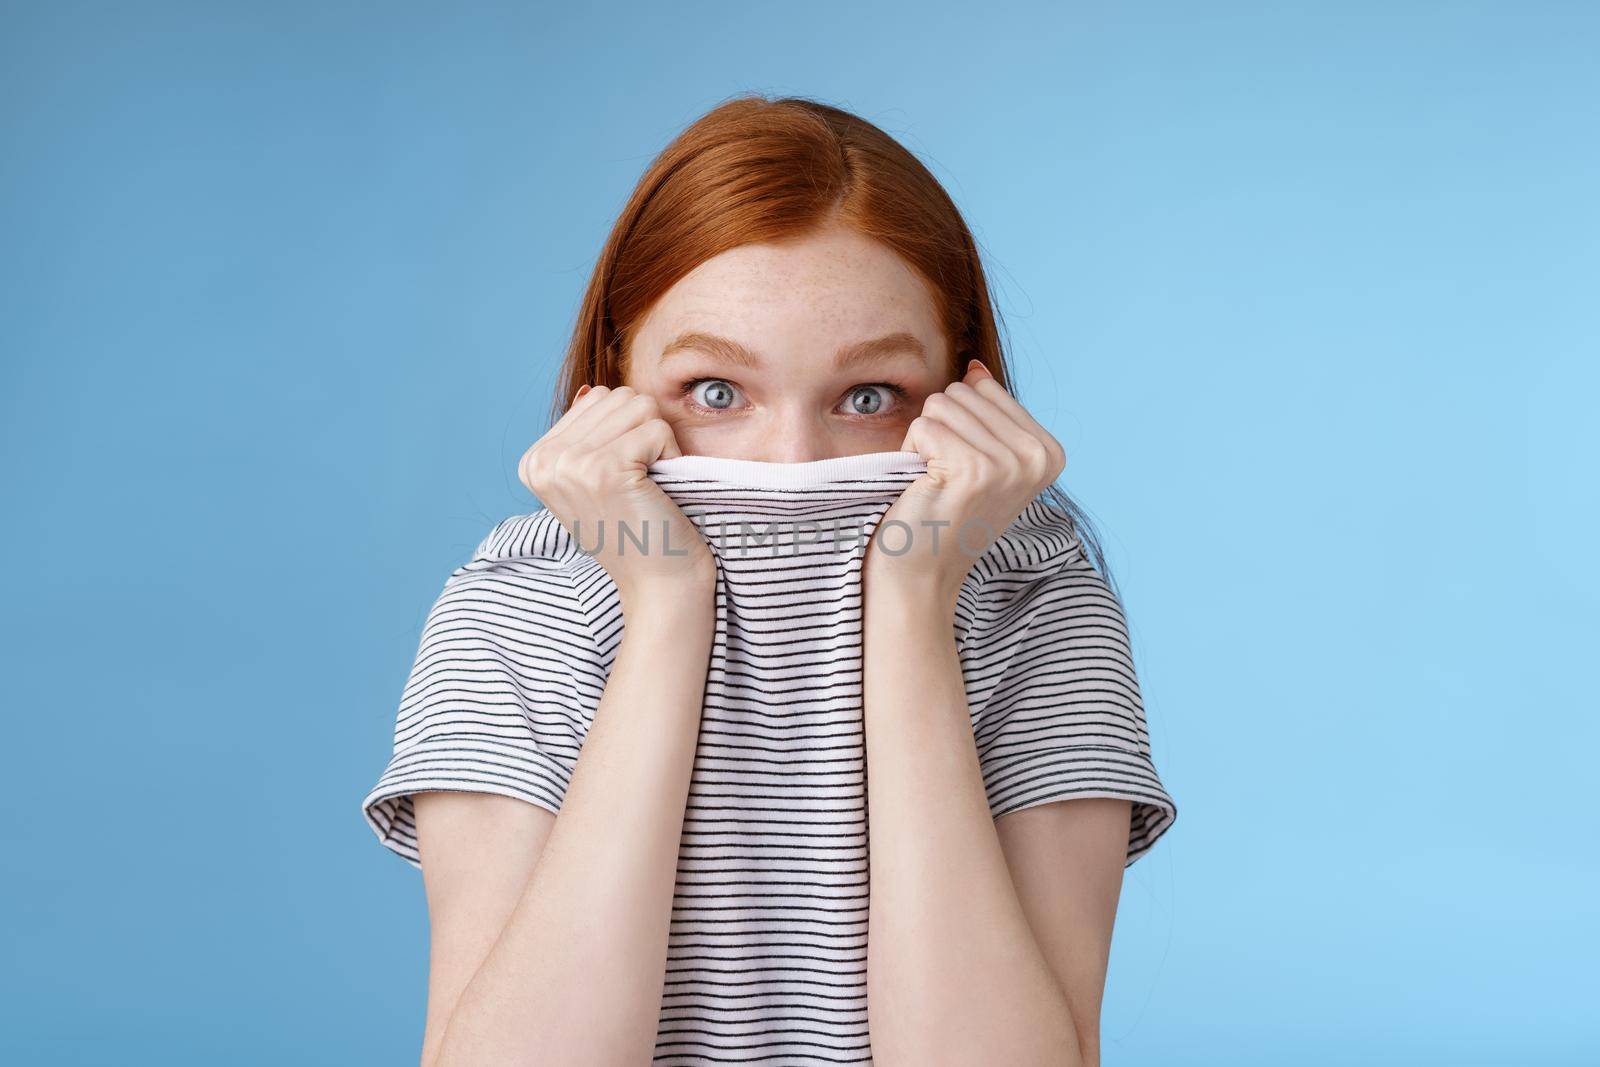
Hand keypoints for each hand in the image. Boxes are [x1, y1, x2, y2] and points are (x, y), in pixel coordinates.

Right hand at [519, 384, 715, 606]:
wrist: (657, 585)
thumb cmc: (636, 532)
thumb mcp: (594, 480)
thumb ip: (586, 434)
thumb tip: (589, 390)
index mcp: (535, 461)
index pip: (596, 398)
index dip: (626, 431)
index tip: (622, 479)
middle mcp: (543, 461)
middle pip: (617, 396)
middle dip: (644, 432)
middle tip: (641, 482)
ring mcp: (570, 464)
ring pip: (638, 405)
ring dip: (658, 442)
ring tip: (648, 484)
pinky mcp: (604, 468)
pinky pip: (656, 427)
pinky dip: (671, 455)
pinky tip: (659, 490)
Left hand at [864, 359, 1065, 609]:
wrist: (922, 574)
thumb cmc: (944, 516)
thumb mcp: (981, 459)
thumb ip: (986, 412)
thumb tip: (974, 367)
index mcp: (1049, 452)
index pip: (985, 389)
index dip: (960, 426)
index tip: (967, 473)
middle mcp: (1037, 457)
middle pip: (962, 392)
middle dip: (941, 430)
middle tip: (946, 479)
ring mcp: (1008, 463)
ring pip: (941, 404)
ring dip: (925, 442)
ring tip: (936, 483)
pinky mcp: (973, 469)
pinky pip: (924, 425)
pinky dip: (911, 454)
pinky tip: (925, 488)